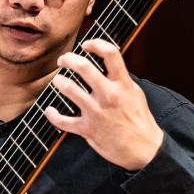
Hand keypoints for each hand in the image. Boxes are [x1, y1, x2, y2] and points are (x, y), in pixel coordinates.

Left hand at [44, 38, 163, 171]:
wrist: (144, 149)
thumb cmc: (139, 120)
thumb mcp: (135, 93)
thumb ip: (120, 79)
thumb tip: (107, 64)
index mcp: (122, 85)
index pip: (110, 53)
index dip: (95, 43)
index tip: (86, 45)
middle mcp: (109, 96)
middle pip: (84, 67)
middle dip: (69, 59)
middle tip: (64, 60)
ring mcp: (97, 113)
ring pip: (70, 90)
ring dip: (59, 81)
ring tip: (57, 80)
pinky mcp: (88, 129)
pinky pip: (63, 121)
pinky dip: (53, 115)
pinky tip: (49, 110)